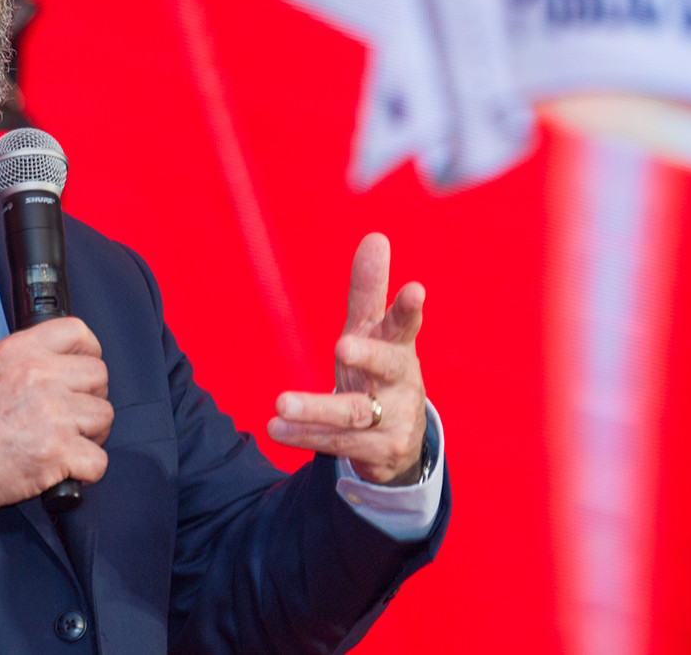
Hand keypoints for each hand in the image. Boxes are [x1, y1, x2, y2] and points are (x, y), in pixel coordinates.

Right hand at [0, 318, 112, 509]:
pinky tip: (70, 469)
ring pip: (104, 416)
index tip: (85, 369)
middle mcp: (41, 376)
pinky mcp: (58, 452)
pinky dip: (88, 470)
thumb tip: (58, 362)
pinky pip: (98, 460)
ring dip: (92, 433)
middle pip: (98, 376)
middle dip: (91, 397)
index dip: (89, 351)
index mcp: (23, 351)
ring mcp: (53, 414)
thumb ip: (28, 359)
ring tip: (72, 442)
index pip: (77, 332)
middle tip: (76, 414)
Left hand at [267, 233, 428, 484]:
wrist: (398, 441)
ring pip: (354, 414)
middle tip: (341, 345)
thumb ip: (369, 290)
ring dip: (316, 409)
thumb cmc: (379, 370)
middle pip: (387, 367)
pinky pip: (338, 444)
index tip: (415, 288)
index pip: (406, 324)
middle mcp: (402, 383)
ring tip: (280, 402)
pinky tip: (275, 428)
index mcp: (399, 347)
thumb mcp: (373, 332)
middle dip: (367, 356)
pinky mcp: (379, 452)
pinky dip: (304, 436)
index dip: (408, 308)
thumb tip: (375, 237)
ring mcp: (394, 420)